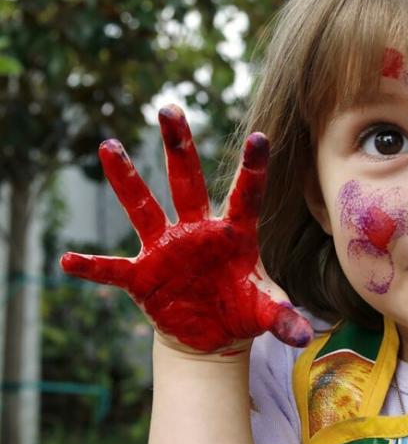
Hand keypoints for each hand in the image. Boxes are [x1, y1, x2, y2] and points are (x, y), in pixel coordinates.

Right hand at [61, 105, 311, 354]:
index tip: (260, 136)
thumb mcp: (265, 312)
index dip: (253, 168)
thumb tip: (303, 336)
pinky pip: (114, 269)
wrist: (212, 333)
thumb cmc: (242, 309)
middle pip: (188, 181)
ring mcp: (167, 249)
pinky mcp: (144, 276)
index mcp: (235, 233)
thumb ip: (282, 317)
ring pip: (145, 207)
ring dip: (128, 180)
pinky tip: (69, 259)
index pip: (247, 195)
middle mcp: (198, 231)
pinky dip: (93, 267)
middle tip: (169, 107)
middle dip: (179, 146)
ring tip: (110, 146)